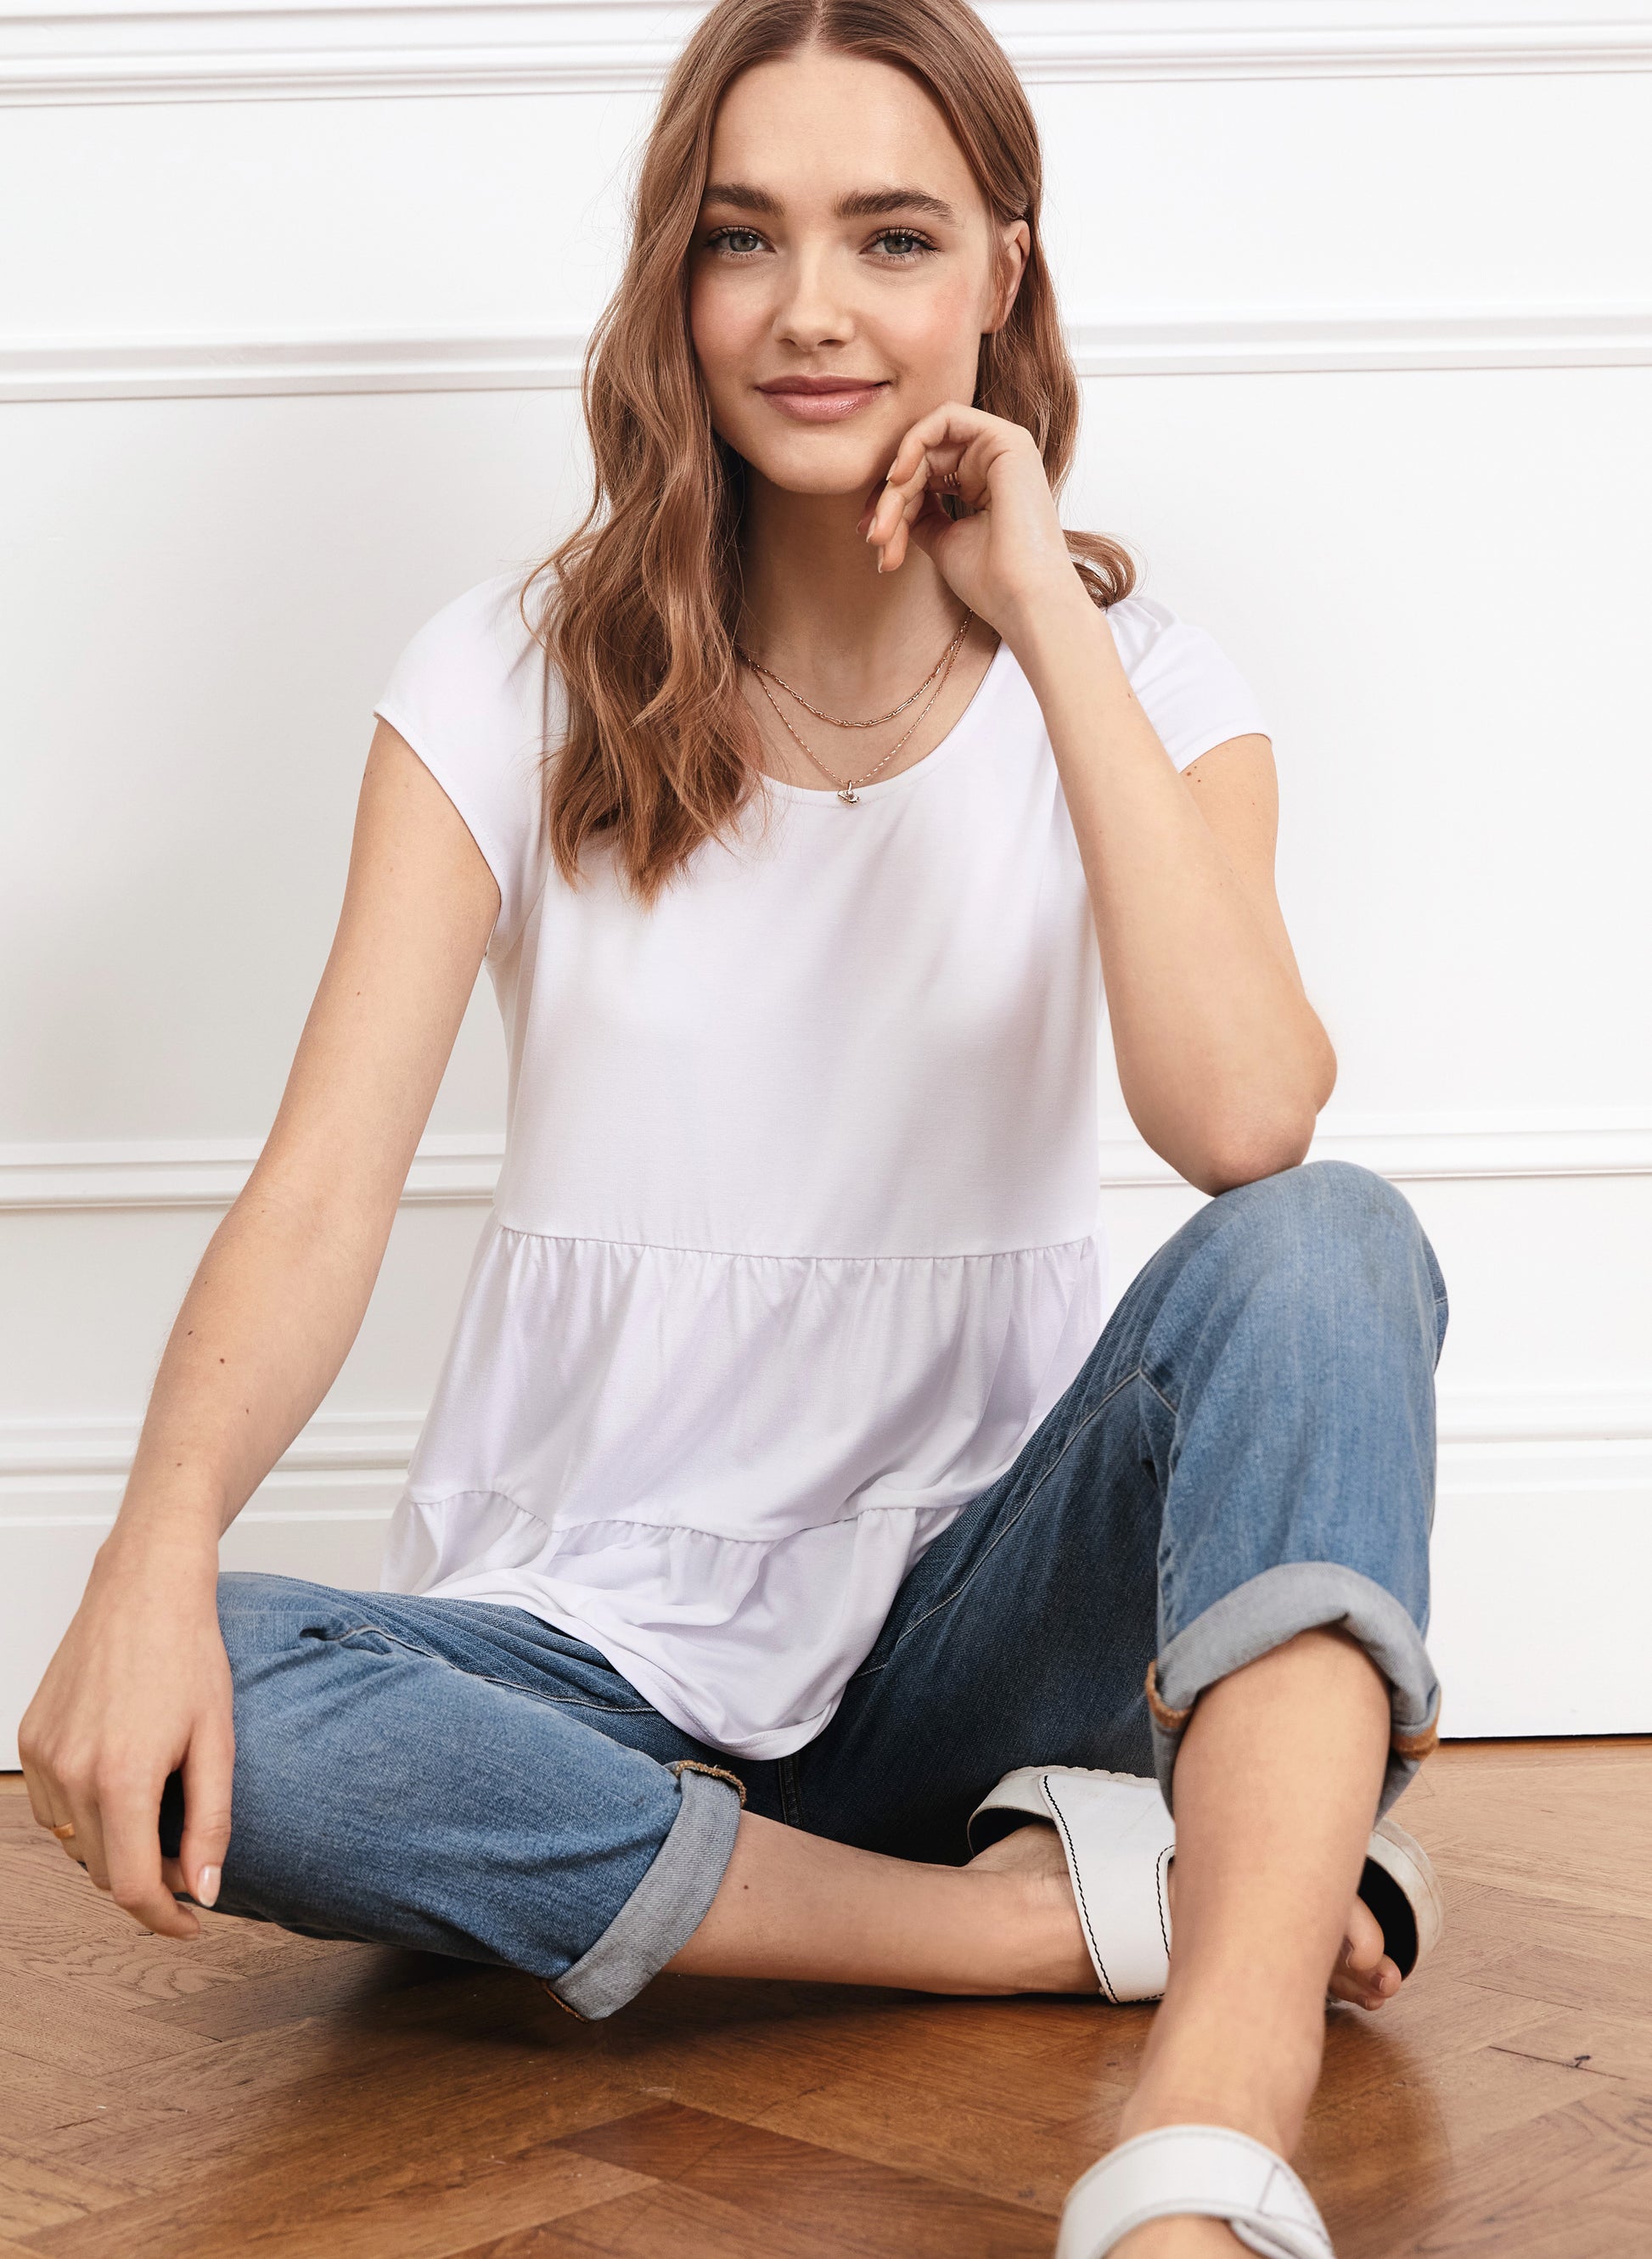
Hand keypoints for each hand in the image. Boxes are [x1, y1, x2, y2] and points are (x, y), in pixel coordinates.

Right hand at [18, 1540, 233, 1939]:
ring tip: (157, 1807)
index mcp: (124, 1778)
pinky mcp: (28, 1741)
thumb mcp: (217, 1739)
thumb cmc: (189, 1655)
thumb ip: (212, 1821)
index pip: (133, 1887)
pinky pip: (52, 1807)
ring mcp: (42, 1757)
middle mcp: (71, 1774)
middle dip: (148, 1878)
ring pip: (76, 1843)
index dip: (164, 1918)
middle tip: (190, 1857)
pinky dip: (85, 1812)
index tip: (191, 1923)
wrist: (144, 1588)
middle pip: (104, 1872)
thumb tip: (204, 1891)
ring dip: (115, 1844)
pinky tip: (118, 1779)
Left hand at [858, 401, 1087, 641]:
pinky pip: (946, 418)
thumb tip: (887, 498)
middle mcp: (992, 461)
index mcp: (982, 483)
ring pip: (927, 444)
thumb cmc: (991, 582)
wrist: (1024, 601)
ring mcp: (1001, 447)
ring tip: (884, 529)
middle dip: (888, 498)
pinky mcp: (1007, 440)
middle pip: (921, 460)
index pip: (923, 474)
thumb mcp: (941, 540)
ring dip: (896, 483)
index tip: (874, 537)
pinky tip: (899, 477)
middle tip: (876, 537)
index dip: (890, 500)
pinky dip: (914, 442)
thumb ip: (918, 512)